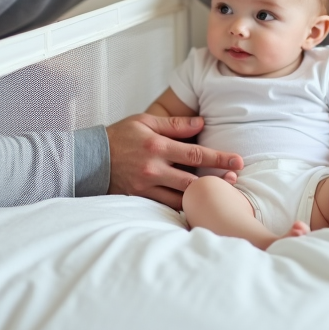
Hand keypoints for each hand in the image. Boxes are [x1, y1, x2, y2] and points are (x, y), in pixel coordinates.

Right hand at [106, 114, 243, 209]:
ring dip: (201, 198)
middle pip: (193, 180)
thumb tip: (201, 123)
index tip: (238, 161)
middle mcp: (153, 169)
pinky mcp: (139, 199)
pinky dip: (182, 206)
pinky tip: (196, 205)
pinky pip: (166, 206)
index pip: (196, 155)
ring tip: (219, 195)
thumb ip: (174, 124)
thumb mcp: (145, 122)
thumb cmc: (120, 136)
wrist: (90, 159)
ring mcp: (146, 187)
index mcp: (157, 146)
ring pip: (181, 198)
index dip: (220, 159)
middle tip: (235, 181)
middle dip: (216, 182)